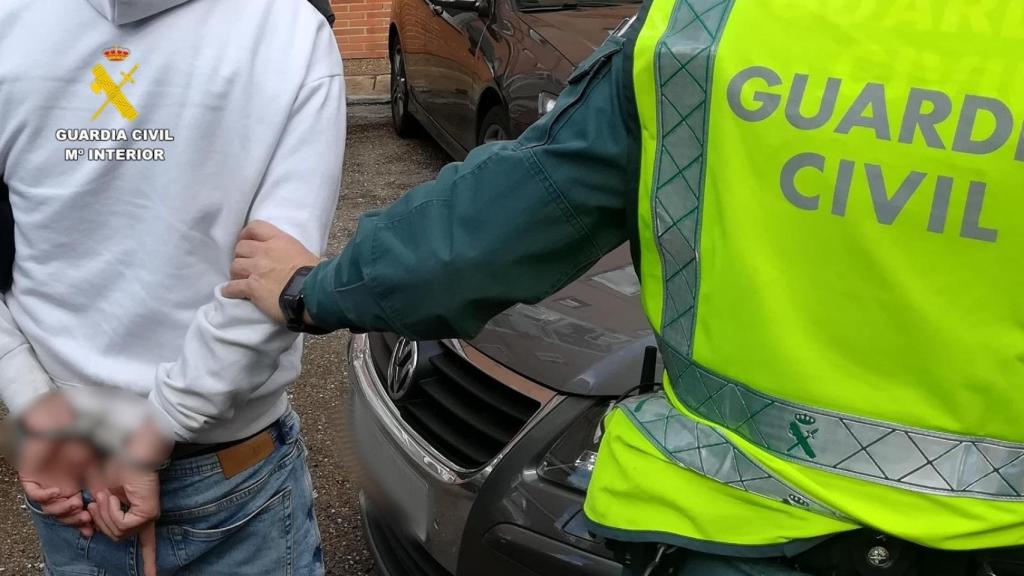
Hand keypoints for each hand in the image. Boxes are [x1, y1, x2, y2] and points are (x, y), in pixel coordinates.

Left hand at [17, 393, 97, 535]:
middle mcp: (59, 486)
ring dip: (62, 510)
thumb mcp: (101, 466)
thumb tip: (110, 502)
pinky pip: (34, 494)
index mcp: (74, 486)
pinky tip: (59, 492)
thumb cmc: (89, 437)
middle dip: (73, 520)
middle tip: (85, 519)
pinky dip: (47, 497)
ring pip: (48, 508)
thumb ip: (103, 484)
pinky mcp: (31, 475)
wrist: (73, 417)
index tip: (92, 528)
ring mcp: (44, 481)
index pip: (75, 511)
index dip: (82, 522)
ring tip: (75, 504)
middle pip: (61, 514)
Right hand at [88, 421, 170, 575]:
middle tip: (94, 501)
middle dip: (100, 521)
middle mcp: (146, 518)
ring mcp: (148, 515)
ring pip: (117, 533)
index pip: (146, 545)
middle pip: (116, 538)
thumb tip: (91, 533)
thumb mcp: (99, 498)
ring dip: (104, 513)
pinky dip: (111, 511)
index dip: (149, 562)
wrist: (122, 452)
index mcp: (138, 515)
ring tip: (105, 495)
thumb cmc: (110, 470)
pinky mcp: (147, 513)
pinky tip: (114, 496)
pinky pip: (122, 525)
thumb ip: (99, 517)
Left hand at [223, 220, 319, 323]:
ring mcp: (256, 269)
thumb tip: (299, 260)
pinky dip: (230, 290)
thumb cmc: (315, 274)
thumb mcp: (306, 254)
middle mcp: (264, 251)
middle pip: (240, 248)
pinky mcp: (252, 287)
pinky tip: (230, 292)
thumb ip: (294, 253)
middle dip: (241, 255)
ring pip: (234, 266)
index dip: (247, 234)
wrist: (313, 293)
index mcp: (279, 240)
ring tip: (240, 278)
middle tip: (246, 263)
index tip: (246, 240)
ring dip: (236, 272)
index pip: (255, 227)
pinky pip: (233, 287)